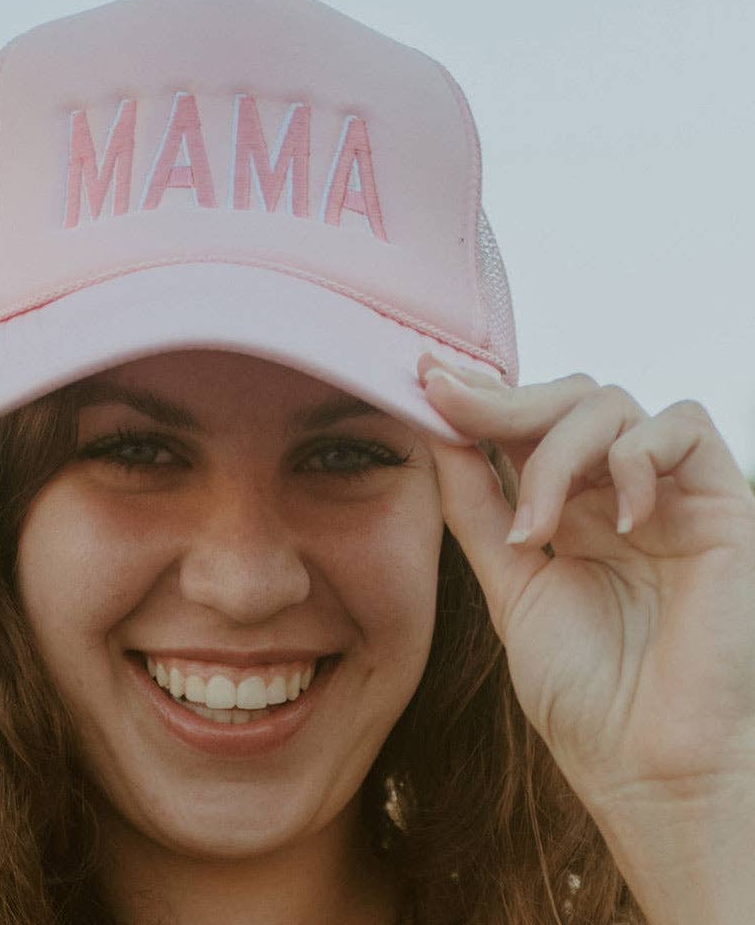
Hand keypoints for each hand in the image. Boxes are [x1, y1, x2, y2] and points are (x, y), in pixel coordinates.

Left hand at [417, 354, 754, 819]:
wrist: (648, 770)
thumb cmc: (584, 693)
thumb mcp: (509, 585)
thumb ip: (479, 509)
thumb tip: (438, 436)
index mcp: (568, 510)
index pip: (524, 425)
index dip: (478, 396)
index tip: (421, 376)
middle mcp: (616, 494)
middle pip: (564, 397)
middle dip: (502, 401)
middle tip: (450, 406)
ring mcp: (668, 496)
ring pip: (610, 404)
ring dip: (555, 452)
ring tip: (535, 531)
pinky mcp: (725, 505)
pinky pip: (684, 426)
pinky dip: (635, 457)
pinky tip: (615, 521)